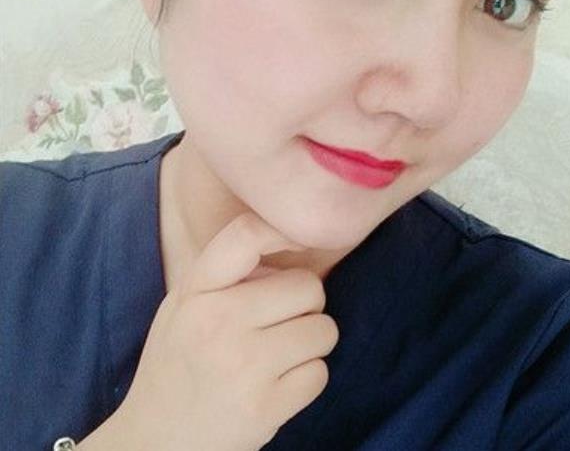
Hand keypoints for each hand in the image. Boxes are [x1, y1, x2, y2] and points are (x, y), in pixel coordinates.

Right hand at [107, 210, 339, 449]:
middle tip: (282, 319)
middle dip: (305, 302)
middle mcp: (219, 322)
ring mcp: (244, 366)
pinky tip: (278, 383)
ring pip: (323, 330)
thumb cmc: (179, 360)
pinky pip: (319, 373)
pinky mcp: (265, 408)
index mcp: (197, 292)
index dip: (284, 231)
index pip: (246, 236)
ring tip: (280, 352)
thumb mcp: (184, 304)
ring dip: (311, 341)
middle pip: (308, 287)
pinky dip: (307, 378)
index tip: (298, 241)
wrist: (156, 441)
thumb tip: (290, 243)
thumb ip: (228, 272)